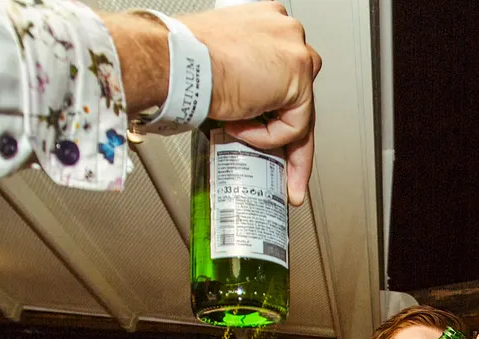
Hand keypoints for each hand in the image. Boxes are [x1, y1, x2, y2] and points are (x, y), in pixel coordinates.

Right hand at [107, 4, 319, 204]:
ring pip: (300, 113)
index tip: (270, 127)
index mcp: (266, 25)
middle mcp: (286, 33)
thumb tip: (244, 106)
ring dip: (272, 137)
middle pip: (298, 95)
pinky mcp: (299, 78)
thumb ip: (243, 78)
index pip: (283, 73)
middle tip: (290, 173)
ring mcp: (296, 53)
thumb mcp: (219, 64)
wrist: (179, 62)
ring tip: (241, 138)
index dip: (277, 106)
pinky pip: (294, 125)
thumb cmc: (184, 59)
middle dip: (292, 137)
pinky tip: (240, 125)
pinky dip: (268, 136)